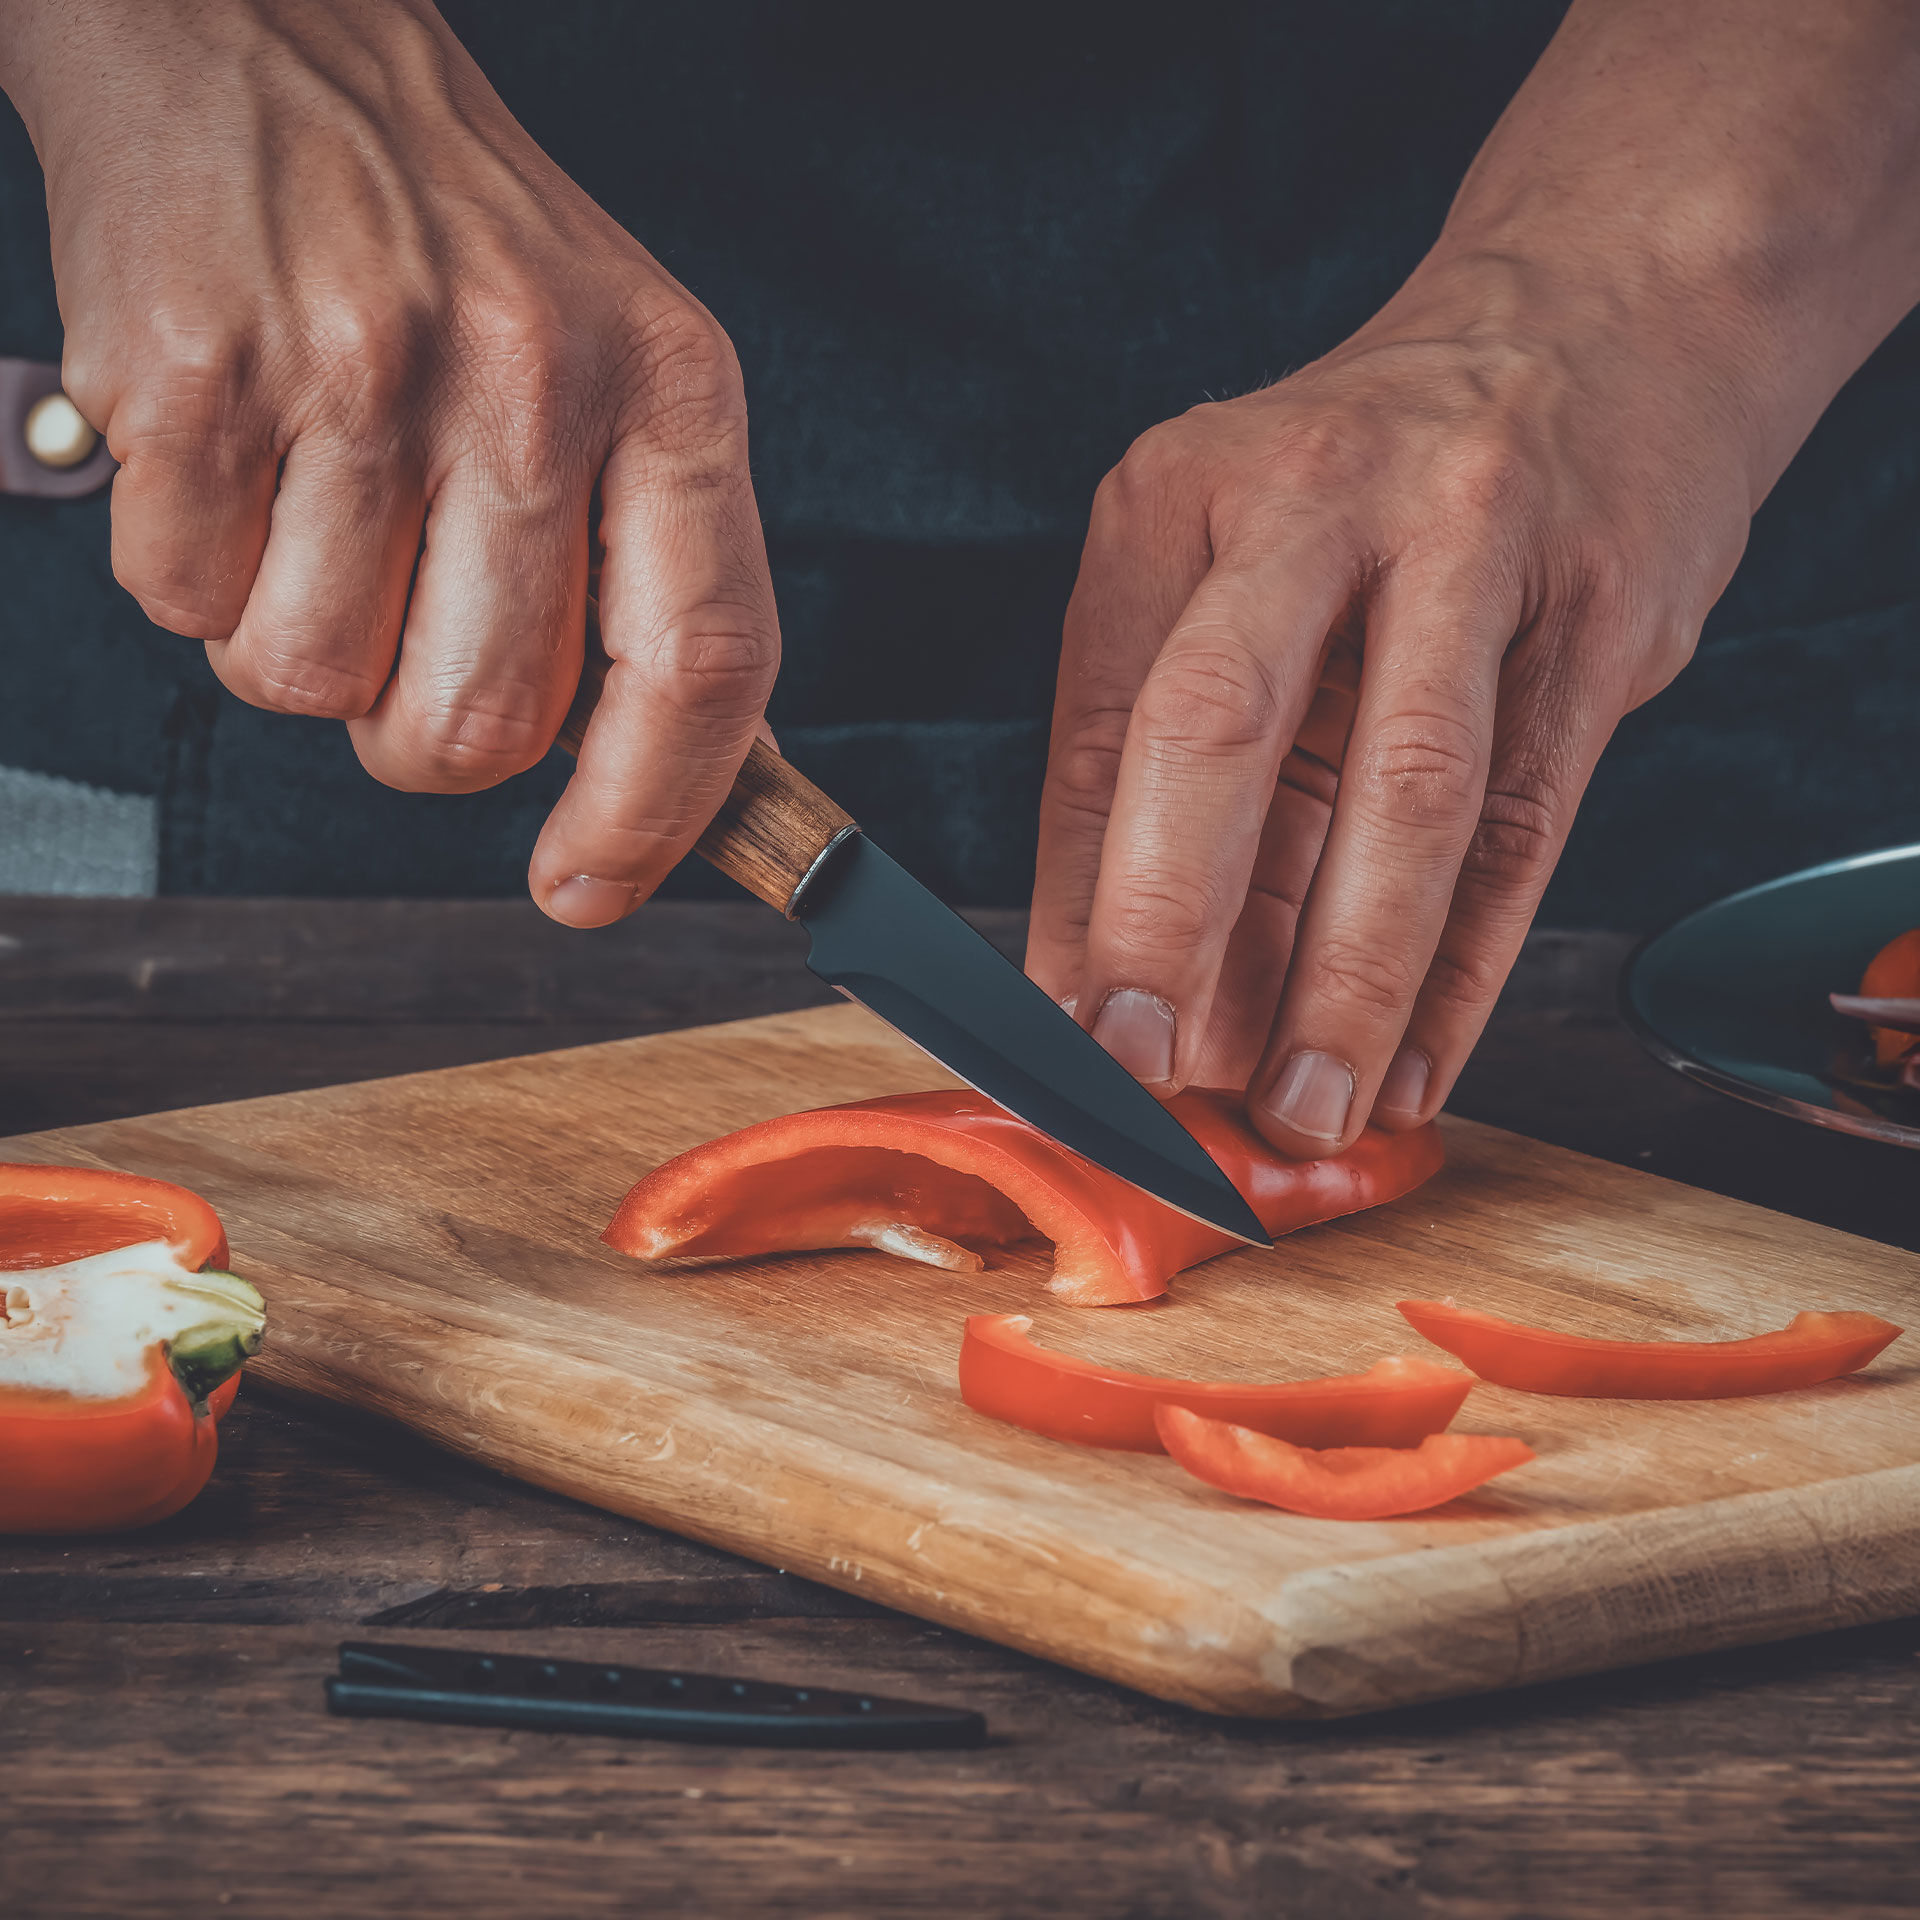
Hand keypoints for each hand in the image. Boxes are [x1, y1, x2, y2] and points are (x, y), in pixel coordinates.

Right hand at [1, 0, 776, 924]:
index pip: (701, 660)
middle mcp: (528, 374)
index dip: (655, 813)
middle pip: (487, 719)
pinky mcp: (195, 375)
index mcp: (667, 385)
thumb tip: (662, 786)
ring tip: (313, 512)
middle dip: (425, 739)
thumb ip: (645, 566)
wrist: (257, 35)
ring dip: (300, 651)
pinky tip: (233, 464)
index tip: (590, 891)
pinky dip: (196, 579)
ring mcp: (357, 372)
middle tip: (401, 648)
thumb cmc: (451, 243)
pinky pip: (185, 608)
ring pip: (314, 686)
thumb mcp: (613, 367)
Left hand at [1026, 253, 1757, 1152]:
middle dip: (1172, 921)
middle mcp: (1316, 497)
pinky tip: (1415, 1065)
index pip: (1100, 724)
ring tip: (1305, 1110)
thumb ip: (1158, 757)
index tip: (1063, 1032)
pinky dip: (1466, 967)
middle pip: (1223, 730)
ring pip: (1407, 795)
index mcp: (1180, 490)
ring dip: (1348, 982)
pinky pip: (1526, 823)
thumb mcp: (1226, 563)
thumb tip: (1095, 979)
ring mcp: (1474, 541)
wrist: (1600, 315)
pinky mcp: (1602, 609)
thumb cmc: (1370, 481)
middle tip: (1146, 1073)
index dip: (1076, 895)